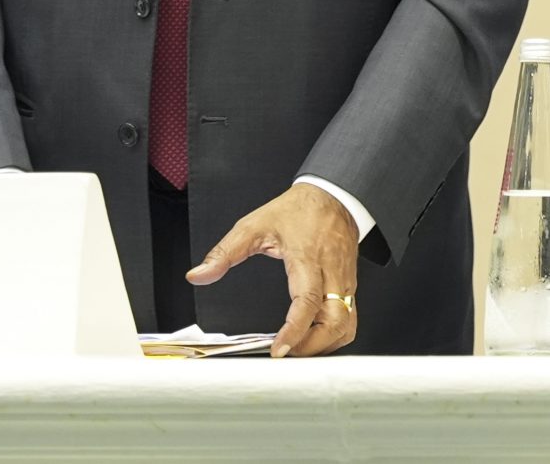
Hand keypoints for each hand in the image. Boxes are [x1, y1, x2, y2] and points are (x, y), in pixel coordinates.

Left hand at [187, 182, 360, 357]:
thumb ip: (225, 252)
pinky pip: (349, 317)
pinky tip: (313, 336)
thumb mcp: (254, 225)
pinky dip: (333, 334)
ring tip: (298, 349)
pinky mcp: (350, 285)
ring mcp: (346, 281)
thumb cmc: (299, 210)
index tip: (279, 348)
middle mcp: (332, 274)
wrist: (334, 195)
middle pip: (336, 322)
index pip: (307, 303)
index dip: (295, 331)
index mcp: (309, 260)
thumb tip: (199, 274)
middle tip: (287, 354)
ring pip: (347, 324)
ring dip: (326, 344)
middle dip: (313, 346)